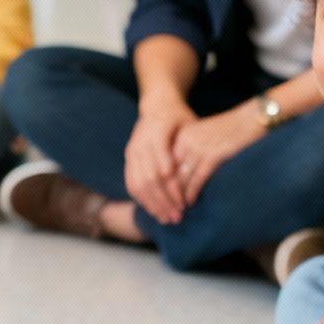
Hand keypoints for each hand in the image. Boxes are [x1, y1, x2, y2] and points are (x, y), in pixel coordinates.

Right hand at [124, 97, 196, 224]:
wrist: (157, 105)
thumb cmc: (180, 118)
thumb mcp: (191, 127)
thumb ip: (190, 149)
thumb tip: (194, 176)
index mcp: (158, 132)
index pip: (163, 168)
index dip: (173, 189)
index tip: (185, 204)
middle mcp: (141, 142)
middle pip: (150, 179)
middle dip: (163, 201)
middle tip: (177, 217)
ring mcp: (132, 150)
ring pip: (138, 183)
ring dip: (152, 204)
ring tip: (166, 219)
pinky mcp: (128, 157)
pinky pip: (130, 182)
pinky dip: (141, 199)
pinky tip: (153, 210)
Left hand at [168, 102, 265, 205]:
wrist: (250, 119)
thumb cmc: (227, 129)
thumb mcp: (201, 135)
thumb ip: (187, 151)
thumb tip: (178, 174)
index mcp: (179, 135)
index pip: (162, 163)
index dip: (159, 182)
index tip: (158, 196)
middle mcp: (184, 142)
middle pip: (168, 173)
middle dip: (166, 193)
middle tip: (166, 207)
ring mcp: (197, 149)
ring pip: (180, 179)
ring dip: (178, 197)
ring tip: (178, 209)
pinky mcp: (212, 156)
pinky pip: (197, 179)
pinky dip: (192, 193)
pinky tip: (190, 202)